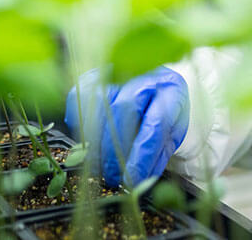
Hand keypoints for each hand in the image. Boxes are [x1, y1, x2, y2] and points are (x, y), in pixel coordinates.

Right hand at [65, 66, 188, 187]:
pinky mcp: (98, 75)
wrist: (160, 87)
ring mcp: (122, 72)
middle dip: (115, 150)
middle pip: (124, 110)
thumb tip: (137, 179)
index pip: (156, 123)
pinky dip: (79, 119)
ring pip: (99, 101)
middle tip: (112, 176)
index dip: (141, 155)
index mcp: (172, 91)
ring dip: (95, 138)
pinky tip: (87, 139)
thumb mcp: (172, 136)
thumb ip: (157, 155)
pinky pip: (81, 94)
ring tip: (99, 165)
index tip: (132, 178)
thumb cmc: (167, 113)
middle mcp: (146, 77)